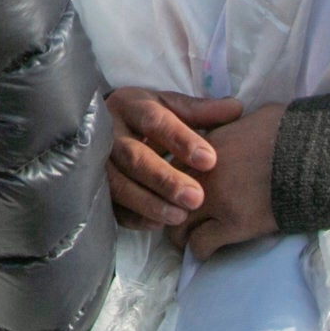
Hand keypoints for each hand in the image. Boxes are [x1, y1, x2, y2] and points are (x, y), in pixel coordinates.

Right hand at [105, 87, 241, 228]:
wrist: (104, 125)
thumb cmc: (147, 117)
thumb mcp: (170, 107)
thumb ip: (201, 112)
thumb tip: (236, 109)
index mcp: (131, 106)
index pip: (155, 120)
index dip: (181, 140)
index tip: (209, 160)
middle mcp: (108, 133)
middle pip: (133, 156)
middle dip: (164, 179)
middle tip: (196, 198)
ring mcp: (96, 161)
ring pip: (118, 184)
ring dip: (149, 202)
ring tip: (181, 216)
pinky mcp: (94, 186)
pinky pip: (110, 205)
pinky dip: (133, 216)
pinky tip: (157, 224)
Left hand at [171, 101, 283, 259]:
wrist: (318, 156)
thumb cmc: (294, 132)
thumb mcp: (256, 117)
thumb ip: (234, 124)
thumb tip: (236, 118)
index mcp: (206, 145)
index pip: (170, 167)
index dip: (174, 181)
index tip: (180, 190)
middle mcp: (204, 172)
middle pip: (167, 197)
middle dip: (172, 210)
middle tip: (180, 219)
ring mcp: (217, 199)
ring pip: (178, 226)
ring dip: (183, 234)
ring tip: (190, 239)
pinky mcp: (235, 224)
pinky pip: (202, 245)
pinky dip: (202, 250)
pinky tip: (209, 250)